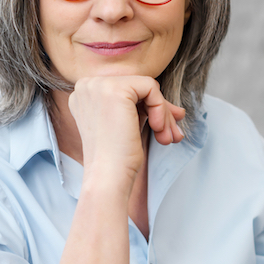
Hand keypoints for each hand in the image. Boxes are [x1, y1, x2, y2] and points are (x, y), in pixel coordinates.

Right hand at [67, 75, 184, 190]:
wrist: (107, 178)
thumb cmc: (116, 159)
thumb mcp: (129, 126)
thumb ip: (147, 110)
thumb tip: (178, 111)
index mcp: (85, 93)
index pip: (128, 90)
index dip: (149, 107)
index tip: (163, 128)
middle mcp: (87, 85)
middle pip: (137, 87)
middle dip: (160, 111)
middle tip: (172, 134)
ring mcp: (98, 85)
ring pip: (146, 87)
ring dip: (163, 113)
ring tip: (166, 137)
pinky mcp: (115, 89)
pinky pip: (151, 88)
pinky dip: (161, 109)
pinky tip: (157, 129)